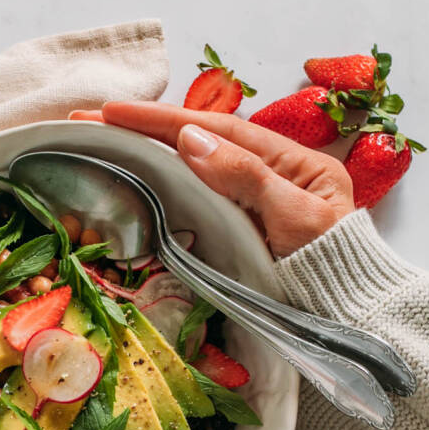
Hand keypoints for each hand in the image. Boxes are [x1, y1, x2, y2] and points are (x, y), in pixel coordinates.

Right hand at [101, 101, 355, 257]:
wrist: (342, 317)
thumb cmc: (327, 271)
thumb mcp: (296, 218)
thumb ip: (247, 177)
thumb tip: (191, 140)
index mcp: (290, 162)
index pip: (215, 130)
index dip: (161, 119)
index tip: (113, 112)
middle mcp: (267, 174)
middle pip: (197, 141)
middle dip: (141, 128)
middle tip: (86, 119)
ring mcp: (248, 203)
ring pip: (191, 167)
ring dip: (144, 151)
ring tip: (99, 140)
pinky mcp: (235, 231)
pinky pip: (193, 197)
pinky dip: (160, 181)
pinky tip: (132, 176)